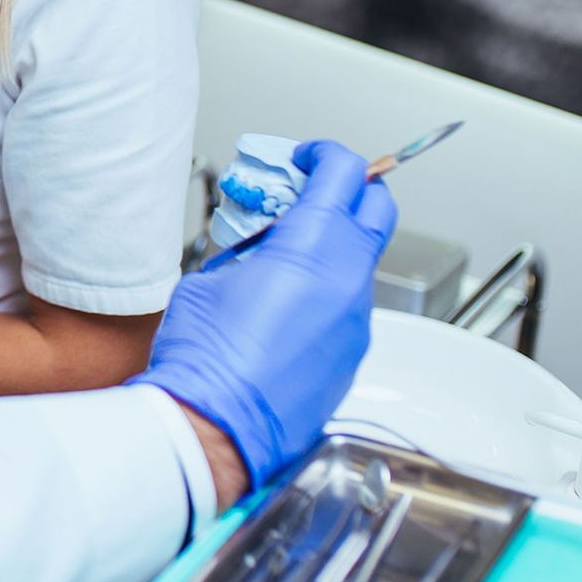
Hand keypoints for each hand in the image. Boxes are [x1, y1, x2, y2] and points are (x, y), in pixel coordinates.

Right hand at [132, 140, 395, 488]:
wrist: (214, 426)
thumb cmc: (204, 355)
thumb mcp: (212, 275)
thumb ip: (248, 245)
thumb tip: (259, 238)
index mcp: (312, 248)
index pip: (345, 173)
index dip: (324, 155)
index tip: (304, 158)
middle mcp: (347, 280)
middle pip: (377, 208)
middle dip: (349, 190)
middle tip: (312, 192)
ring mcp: (356, 320)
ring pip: (363, 260)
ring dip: (334, 245)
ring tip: (284, 259)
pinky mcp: (353, 353)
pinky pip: (351, 304)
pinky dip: (328, 290)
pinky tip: (285, 308)